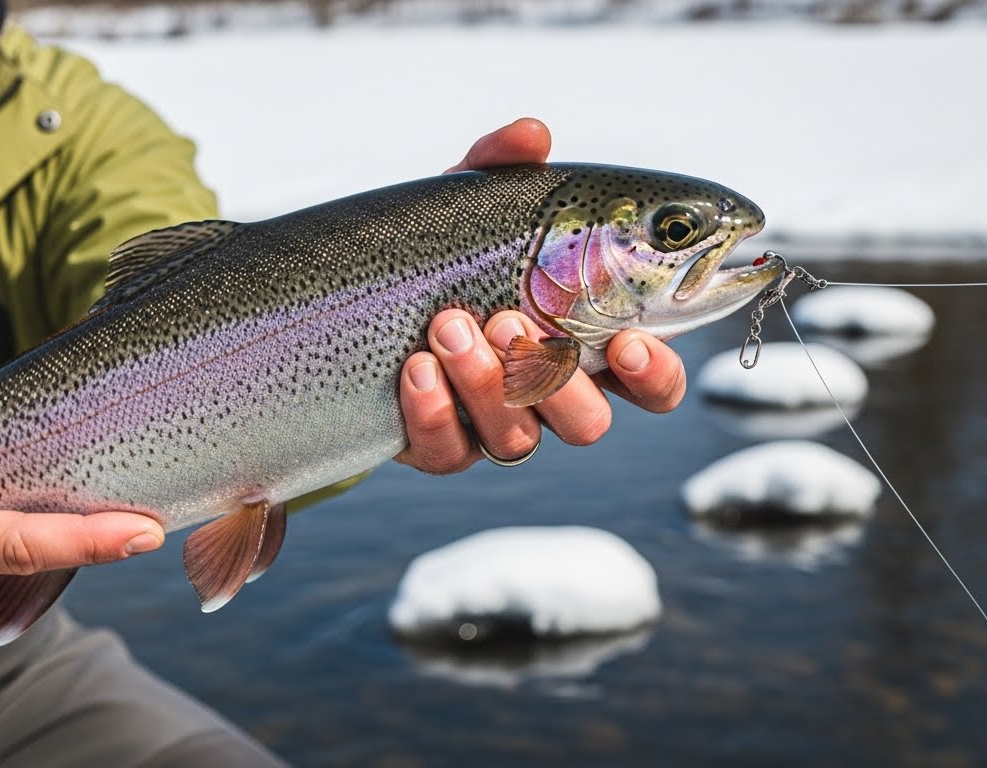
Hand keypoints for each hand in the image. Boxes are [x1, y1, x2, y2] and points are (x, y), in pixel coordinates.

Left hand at [396, 118, 687, 472]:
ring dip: (487, 382)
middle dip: (553, 376)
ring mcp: (491, 425)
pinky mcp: (437, 445)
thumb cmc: (443, 253)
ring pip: (518, 438)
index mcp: (583, 343)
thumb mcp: (468, 205)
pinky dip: (434, 412)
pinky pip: (448, 452)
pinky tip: (414, 368)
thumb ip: (502, 169)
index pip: (650, 381)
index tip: (627, 342)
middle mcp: (546, 394)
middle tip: (510, 318)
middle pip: (588, 423)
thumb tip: (532, 134)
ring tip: (448, 326)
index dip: (655, 375)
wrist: (355, 299)